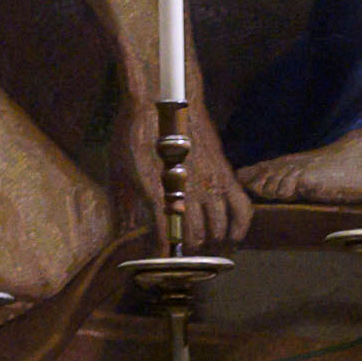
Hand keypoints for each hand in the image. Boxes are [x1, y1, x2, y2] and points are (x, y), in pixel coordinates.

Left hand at [120, 103, 253, 249]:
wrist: (163, 97)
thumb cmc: (138, 132)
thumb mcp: (119, 168)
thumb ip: (123, 203)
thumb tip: (124, 234)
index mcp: (156, 189)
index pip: (163, 237)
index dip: (162, 256)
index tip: (159, 263)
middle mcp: (186, 188)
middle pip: (194, 239)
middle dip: (187, 255)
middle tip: (182, 258)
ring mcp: (209, 181)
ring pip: (218, 230)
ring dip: (211, 246)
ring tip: (204, 252)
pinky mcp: (225, 174)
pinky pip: (242, 209)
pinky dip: (239, 229)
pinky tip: (232, 238)